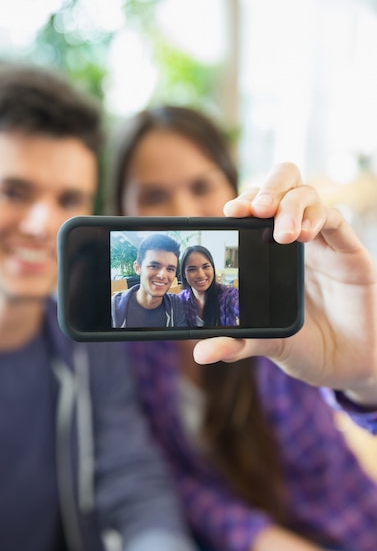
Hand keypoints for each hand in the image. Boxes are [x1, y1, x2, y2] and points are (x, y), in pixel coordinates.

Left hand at [194, 162, 376, 403]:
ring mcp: (322, 242)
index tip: (229, 212)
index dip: (243, 202)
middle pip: (283, 185)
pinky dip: (317, 219)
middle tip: (255, 210)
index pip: (255, 209)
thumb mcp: (266, 344)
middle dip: (268, 188)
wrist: (343, 365)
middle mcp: (295, 239)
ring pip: (307, 193)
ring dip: (291, 205)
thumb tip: (202, 354)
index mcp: (269, 252)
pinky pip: (334, 219)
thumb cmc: (304, 346)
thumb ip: (236, 343)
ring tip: (282, 234)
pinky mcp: (348, 251)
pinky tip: (304, 235)